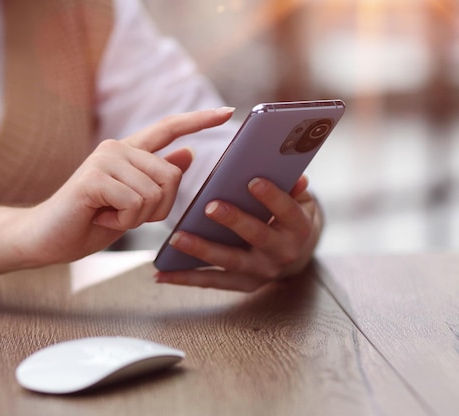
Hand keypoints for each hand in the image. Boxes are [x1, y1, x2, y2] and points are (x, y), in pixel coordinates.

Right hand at [0, 108, 233, 291]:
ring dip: (136, 218)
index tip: (229, 112)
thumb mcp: (133, 203)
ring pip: (155, 193)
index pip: (169, 129)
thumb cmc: (88, 221)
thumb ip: (157, 178)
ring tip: (108, 214)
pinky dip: (123, 221)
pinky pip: (135, 204)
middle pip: (172, 177)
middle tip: (124, 214)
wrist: (45, 238)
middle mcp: (118, 148)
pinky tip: (100, 216)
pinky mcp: (94, 177)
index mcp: (128, 153)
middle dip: (158, 208)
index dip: (199, 120)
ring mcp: (105, 160)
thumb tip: (187, 153)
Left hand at [154, 175, 322, 291]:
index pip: (287, 211)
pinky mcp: (242, 284)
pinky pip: (211, 281)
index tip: (253, 181)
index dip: (272, 197)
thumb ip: (294, 188)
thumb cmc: (289, 218)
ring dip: (201, 250)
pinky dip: (185, 278)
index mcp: (298, 229)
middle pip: (257, 236)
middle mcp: (282, 253)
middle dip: (233, 221)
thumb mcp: (300, 201)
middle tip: (210, 207)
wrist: (295, 256)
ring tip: (177, 239)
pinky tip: (161, 273)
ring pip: (229, 261)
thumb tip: (295, 175)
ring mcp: (261, 272)